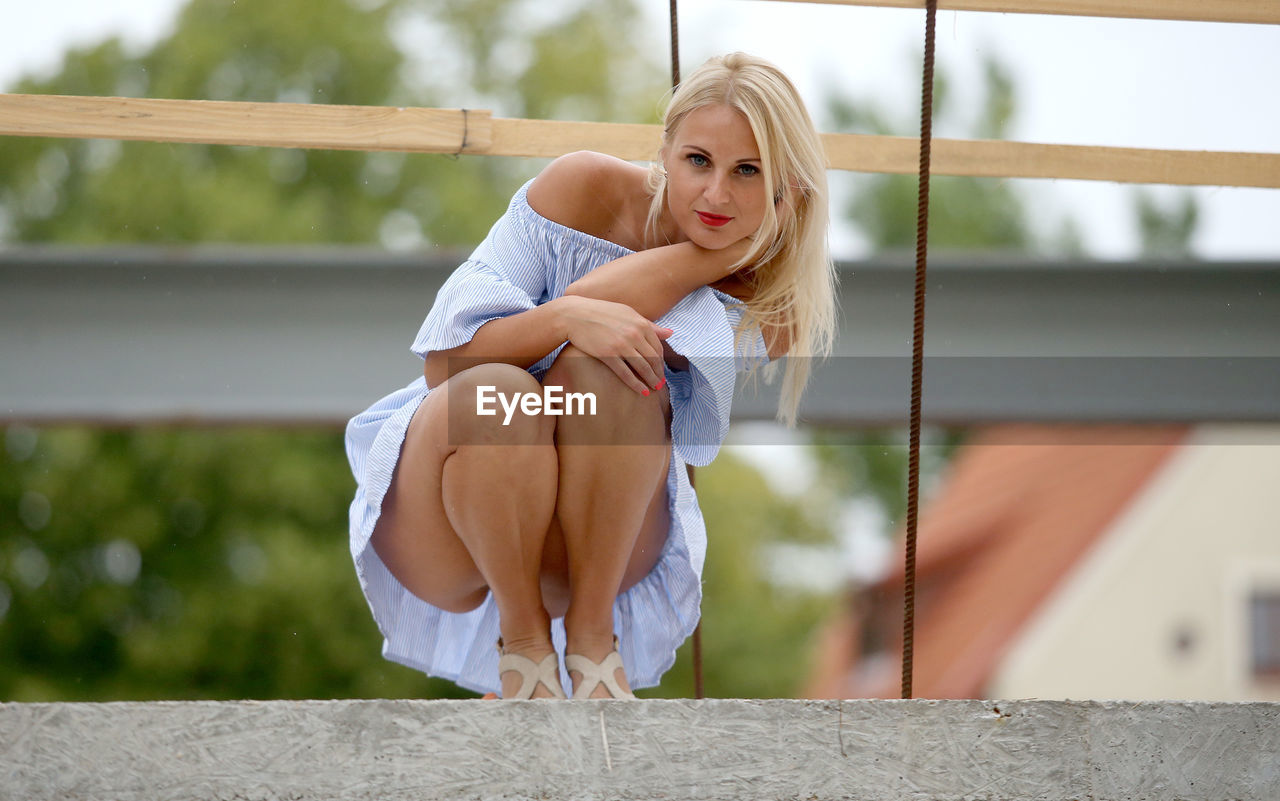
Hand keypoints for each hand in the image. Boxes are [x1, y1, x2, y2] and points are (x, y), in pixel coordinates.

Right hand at [556, 296, 672, 394]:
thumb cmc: (601, 312)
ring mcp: (621, 345)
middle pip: (653, 359)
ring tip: (654, 388)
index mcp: (641, 323)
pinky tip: (642, 391)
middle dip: (658, 373)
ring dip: (651, 380)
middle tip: (660, 383)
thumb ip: (649, 324)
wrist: (575, 315)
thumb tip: (671, 333)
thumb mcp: (627, 313)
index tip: (661, 369)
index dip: (661, 361)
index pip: (658, 347)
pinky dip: (636, 384)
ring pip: (643, 367)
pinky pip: (626, 373)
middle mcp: (634, 334)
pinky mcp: (608, 354)